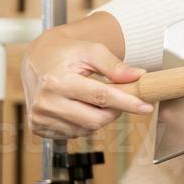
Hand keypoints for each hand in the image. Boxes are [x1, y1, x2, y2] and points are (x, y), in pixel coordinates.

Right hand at [22, 28, 151, 139]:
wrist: (37, 60)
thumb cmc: (66, 53)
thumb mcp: (91, 50)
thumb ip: (115, 65)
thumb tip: (139, 76)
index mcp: (57, 80)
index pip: (101, 96)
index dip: (127, 103)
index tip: (146, 106)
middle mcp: (45, 101)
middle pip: (95, 119)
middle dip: (114, 111)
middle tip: (118, 98)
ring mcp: (40, 117)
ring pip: (86, 129)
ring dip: (98, 117)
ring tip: (93, 98)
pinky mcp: (38, 127)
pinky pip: (73, 133)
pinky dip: (83, 123)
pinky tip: (79, 107)